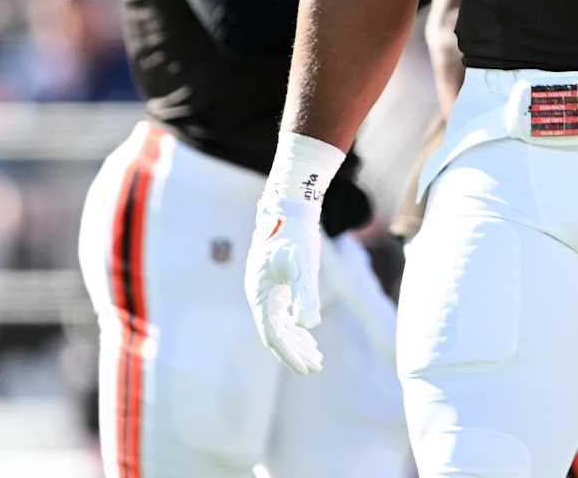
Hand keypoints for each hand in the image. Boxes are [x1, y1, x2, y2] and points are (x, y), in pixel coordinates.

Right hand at [245, 193, 324, 374]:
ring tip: (316, 359)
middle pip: (276, 335)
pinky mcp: (276, 284)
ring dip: (297, 343)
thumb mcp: (301, 264)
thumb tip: (308, 325)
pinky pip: (284, 313)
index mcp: (261, 296)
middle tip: (316, 369)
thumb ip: (304, 294)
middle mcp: (260, 297)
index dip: (290, 355)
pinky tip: (308, 334)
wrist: (289, 207)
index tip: (308, 370)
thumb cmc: (295, 235)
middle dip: (295, 354)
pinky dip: (297, 326)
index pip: (273, 336)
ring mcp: (267, 291)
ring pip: (280, 326)